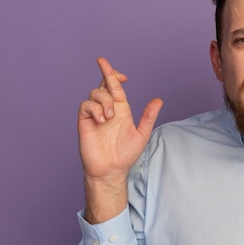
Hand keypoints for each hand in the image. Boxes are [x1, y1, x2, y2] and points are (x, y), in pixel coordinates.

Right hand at [78, 57, 162, 221]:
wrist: (111, 170)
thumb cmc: (125, 154)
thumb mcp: (141, 134)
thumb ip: (148, 116)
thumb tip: (159, 100)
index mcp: (121, 109)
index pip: (116, 87)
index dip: (114, 74)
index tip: (123, 74)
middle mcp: (107, 109)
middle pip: (104, 84)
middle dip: (107, 74)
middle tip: (117, 79)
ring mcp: (95, 115)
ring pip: (95, 93)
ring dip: (105, 100)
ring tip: (110, 117)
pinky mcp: (85, 122)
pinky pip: (85, 105)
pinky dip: (95, 108)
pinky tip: (102, 120)